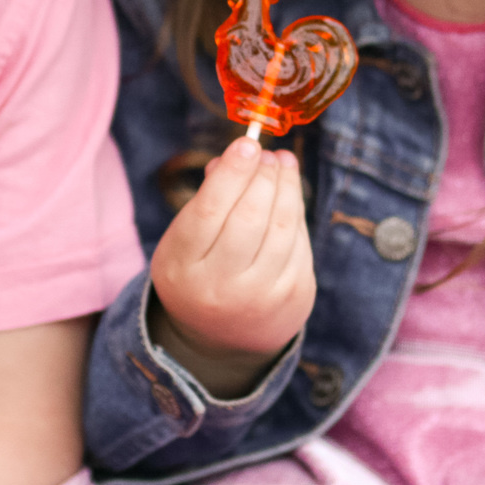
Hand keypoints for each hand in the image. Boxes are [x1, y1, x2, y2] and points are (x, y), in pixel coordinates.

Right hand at [147, 137, 314, 396]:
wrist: (222, 341)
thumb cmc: (198, 274)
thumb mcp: (184, 242)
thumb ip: (206, 200)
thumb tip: (238, 157)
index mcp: (183, 268)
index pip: (210, 211)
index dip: (233, 173)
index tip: (247, 143)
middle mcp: (221, 286)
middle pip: (251, 216)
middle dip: (264, 176)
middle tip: (267, 154)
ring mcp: (262, 296)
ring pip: (283, 227)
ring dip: (287, 187)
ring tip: (283, 165)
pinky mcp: (295, 297)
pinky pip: (301, 242)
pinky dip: (297, 212)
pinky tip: (290, 194)